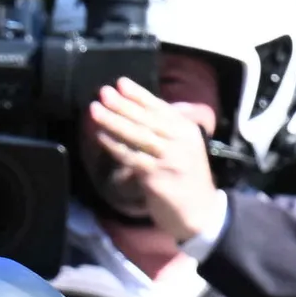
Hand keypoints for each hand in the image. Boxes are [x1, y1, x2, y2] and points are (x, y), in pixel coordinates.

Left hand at [83, 78, 219, 247]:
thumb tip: (136, 114)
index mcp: (187, 130)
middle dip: (122, 104)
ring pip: (136, 135)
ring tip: (94, 110)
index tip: (121, 82)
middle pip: (146, 118)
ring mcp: (168, 158)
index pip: (160, 107)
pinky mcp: (156, 177)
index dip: (139, 94)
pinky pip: (130, 157)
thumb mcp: (184, 149)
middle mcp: (180, 141)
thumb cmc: (187, 180)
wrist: (200, 213)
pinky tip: (101, 137)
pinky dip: (114, 146)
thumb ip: (165, 133)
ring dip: (113, 121)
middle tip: (102, 91)